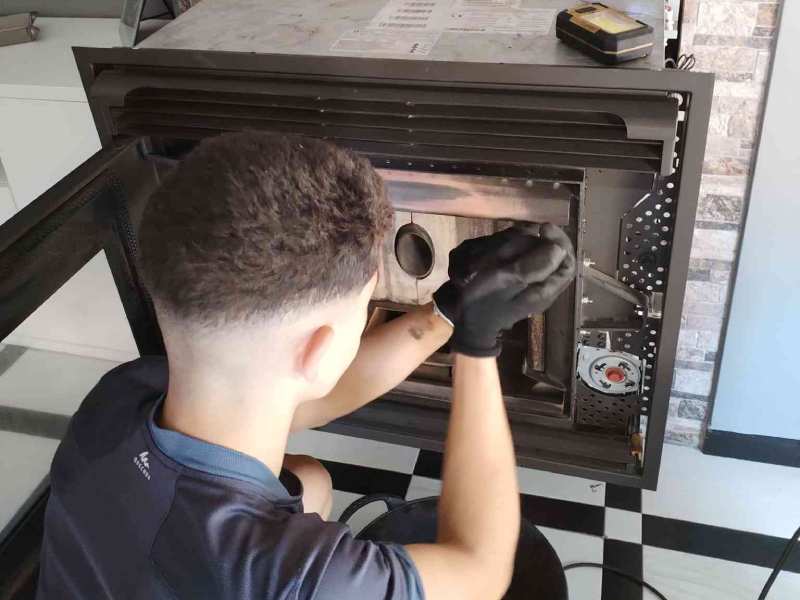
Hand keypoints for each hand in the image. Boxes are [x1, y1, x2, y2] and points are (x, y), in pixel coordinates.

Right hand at [433, 224, 575, 356]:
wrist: (467, 323)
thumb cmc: (483, 301)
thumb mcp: (506, 280)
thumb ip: (534, 265)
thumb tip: (559, 248)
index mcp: (545, 290)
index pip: (568, 261)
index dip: (560, 240)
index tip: (542, 227)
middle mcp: (544, 288)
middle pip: (554, 256)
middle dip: (536, 242)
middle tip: (516, 238)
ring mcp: (533, 286)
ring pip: (538, 256)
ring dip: (523, 247)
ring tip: (503, 250)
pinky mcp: (520, 283)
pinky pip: (525, 262)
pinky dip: (514, 253)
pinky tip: (500, 255)